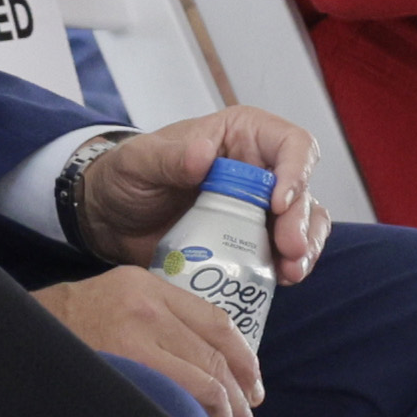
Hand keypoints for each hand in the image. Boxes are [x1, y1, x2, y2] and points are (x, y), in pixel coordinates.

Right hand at [36, 266, 265, 416]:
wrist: (9, 340)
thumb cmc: (59, 332)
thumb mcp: (110, 305)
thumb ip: (155, 322)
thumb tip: (207, 370)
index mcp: (146, 288)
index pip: (216, 323)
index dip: (244, 361)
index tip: (253, 392)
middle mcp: (145, 307)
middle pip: (214, 358)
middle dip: (240, 403)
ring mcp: (132, 338)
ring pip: (204, 384)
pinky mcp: (121, 369)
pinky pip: (179, 401)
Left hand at [64, 109, 325, 281]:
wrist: (111, 220)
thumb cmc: (128, 176)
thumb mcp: (139, 161)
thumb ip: (168, 157)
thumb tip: (204, 155)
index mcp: (243, 135)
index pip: (291, 144)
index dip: (295, 171)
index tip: (278, 203)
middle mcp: (261, 169)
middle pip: (303, 190)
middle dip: (301, 220)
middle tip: (289, 249)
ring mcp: (260, 209)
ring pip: (305, 223)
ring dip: (305, 248)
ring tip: (290, 272)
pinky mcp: (253, 243)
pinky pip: (285, 253)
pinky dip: (288, 267)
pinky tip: (280, 281)